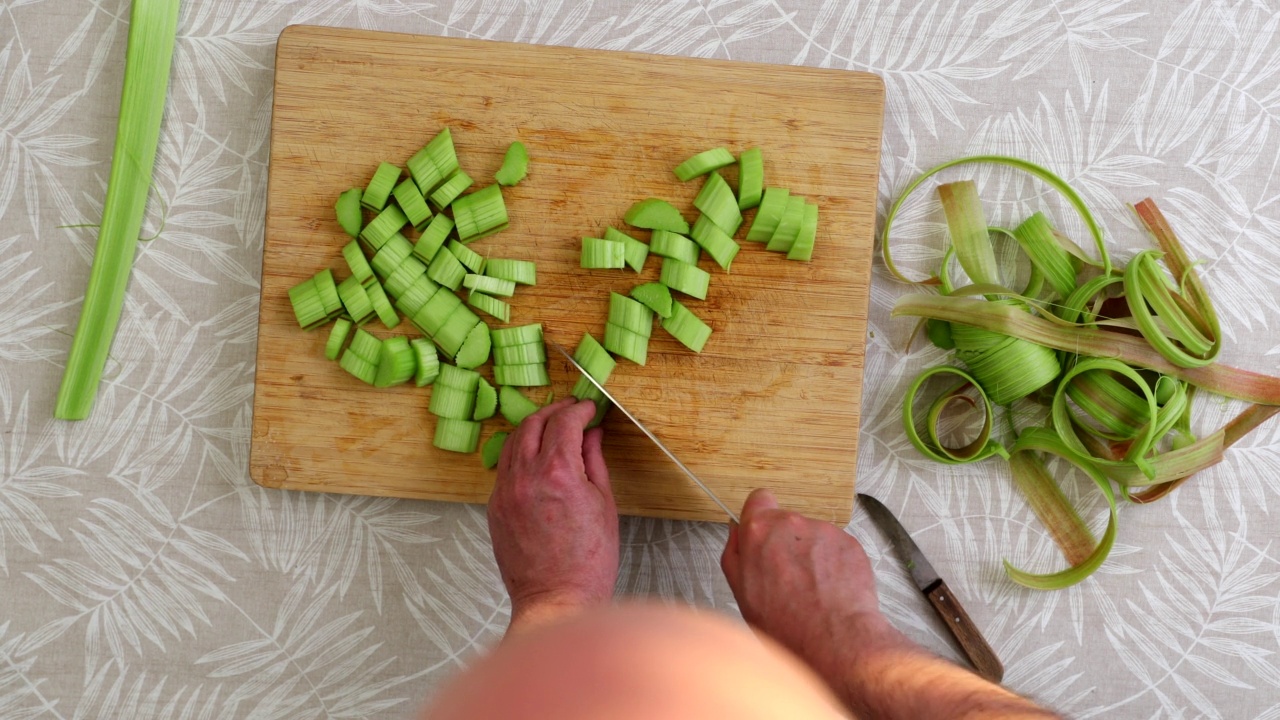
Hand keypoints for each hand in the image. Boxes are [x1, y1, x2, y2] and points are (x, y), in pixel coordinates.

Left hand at [488, 398, 617, 634]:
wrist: (556, 599)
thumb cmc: (588, 562)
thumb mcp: (604, 505)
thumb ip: (594, 462)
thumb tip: (592, 435)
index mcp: (558, 472)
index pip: (564, 422)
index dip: (579, 409)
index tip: (589, 408)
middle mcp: (525, 477)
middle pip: (533, 423)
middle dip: (554, 411)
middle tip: (571, 411)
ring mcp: (505, 492)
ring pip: (513, 442)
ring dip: (533, 428)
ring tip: (552, 429)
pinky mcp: (495, 507)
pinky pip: (505, 467)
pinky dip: (520, 454)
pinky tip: (536, 459)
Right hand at [720, 489, 900, 688]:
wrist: (834, 640)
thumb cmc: (787, 624)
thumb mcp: (741, 592)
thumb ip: (736, 554)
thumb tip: (738, 532)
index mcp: (758, 532)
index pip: (758, 500)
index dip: (761, 516)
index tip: (764, 533)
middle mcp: (791, 523)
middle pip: (787, 523)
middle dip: (787, 543)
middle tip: (788, 577)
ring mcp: (824, 531)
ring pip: (813, 537)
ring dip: (812, 556)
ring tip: (812, 590)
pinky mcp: (849, 542)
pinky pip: (837, 548)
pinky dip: (834, 565)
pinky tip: (831, 590)